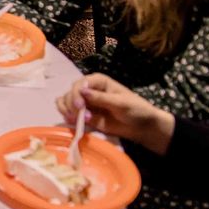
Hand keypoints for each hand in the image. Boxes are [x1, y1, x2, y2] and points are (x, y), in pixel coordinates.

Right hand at [55, 73, 174, 154]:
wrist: (142, 127)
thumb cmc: (136, 110)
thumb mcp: (121, 103)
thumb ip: (101, 98)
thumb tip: (82, 91)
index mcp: (98, 81)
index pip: (80, 84)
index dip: (76, 94)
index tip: (80, 107)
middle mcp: (88, 89)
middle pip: (70, 92)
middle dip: (72, 105)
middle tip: (81, 118)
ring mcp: (85, 102)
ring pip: (65, 101)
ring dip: (67, 110)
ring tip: (76, 120)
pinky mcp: (84, 114)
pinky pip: (68, 112)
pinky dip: (66, 115)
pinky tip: (73, 122)